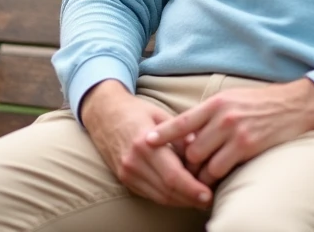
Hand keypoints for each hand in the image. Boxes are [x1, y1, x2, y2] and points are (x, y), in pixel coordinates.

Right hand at [80, 79, 212, 208]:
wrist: (103, 114)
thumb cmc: (135, 110)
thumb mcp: (160, 114)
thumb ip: (181, 133)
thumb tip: (200, 149)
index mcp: (144, 143)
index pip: (172, 175)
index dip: (192, 189)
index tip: (209, 194)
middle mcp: (133, 162)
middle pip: (167, 191)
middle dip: (190, 199)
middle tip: (210, 200)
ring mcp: (127, 173)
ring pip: (159, 197)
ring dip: (181, 202)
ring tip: (200, 200)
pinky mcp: (124, 179)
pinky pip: (150, 195)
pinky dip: (168, 198)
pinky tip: (182, 195)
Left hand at [145, 78, 313, 186]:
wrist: (297, 105)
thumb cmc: (264, 103)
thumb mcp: (234, 99)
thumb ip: (212, 113)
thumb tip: (192, 130)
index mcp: (215, 103)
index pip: (182, 121)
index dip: (163, 134)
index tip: (147, 142)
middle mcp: (221, 116)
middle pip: (191, 148)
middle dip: (186, 164)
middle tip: (184, 173)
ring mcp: (234, 132)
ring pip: (204, 162)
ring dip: (200, 175)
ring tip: (199, 182)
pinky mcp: (247, 146)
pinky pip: (222, 169)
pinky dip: (216, 178)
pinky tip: (217, 182)